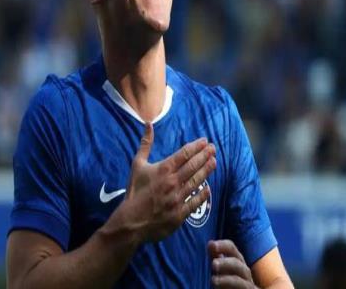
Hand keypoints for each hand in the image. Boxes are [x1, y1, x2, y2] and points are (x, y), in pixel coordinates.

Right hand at [121, 122, 215, 242]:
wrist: (131, 221)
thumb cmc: (134, 191)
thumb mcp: (137, 164)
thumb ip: (145, 144)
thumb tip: (149, 124)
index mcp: (164, 169)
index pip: (184, 154)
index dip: (196, 146)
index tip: (204, 141)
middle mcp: (173, 182)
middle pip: (194, 165)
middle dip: (205, 155)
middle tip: (214, 148)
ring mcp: (178, 198)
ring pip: (197, 181)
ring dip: (206, 170)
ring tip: (214, 162)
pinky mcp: (180, 213)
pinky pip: (195, 202)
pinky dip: (202, 194)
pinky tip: (208, 188)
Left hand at [208, 239, 255, 287]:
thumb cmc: (227, 280)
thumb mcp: (220, 267)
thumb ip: (215, 255)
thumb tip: (210, 243)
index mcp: (236, 260)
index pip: (231, 248)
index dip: (223, 245)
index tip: (212, 245)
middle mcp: (243, 271)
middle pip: (237, 263)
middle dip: (225, 263)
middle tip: (213, 264)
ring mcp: (247, 284)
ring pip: (240, 281)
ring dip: (227, 280)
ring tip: (213, 280)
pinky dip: (231, 288)